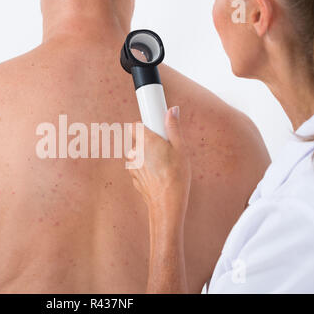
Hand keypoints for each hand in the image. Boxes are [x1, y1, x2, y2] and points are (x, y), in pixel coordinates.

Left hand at [127, 106, 191, 227]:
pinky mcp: (132, 177)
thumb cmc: (176, 175)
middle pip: (137, 141)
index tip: (154, 130)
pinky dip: (145, 169)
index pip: (135, 126)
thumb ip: (173, 127)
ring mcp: (132, 166)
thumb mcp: (181, 149)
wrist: (167, 202)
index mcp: (146, 141)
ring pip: (137, 155)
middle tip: (163, 150)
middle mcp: (135, 152)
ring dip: (145, 157)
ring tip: (162, 165)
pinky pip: (137, 168)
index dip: (144, 127)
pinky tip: (157, 175)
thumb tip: (172, 110)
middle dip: (148, 143)